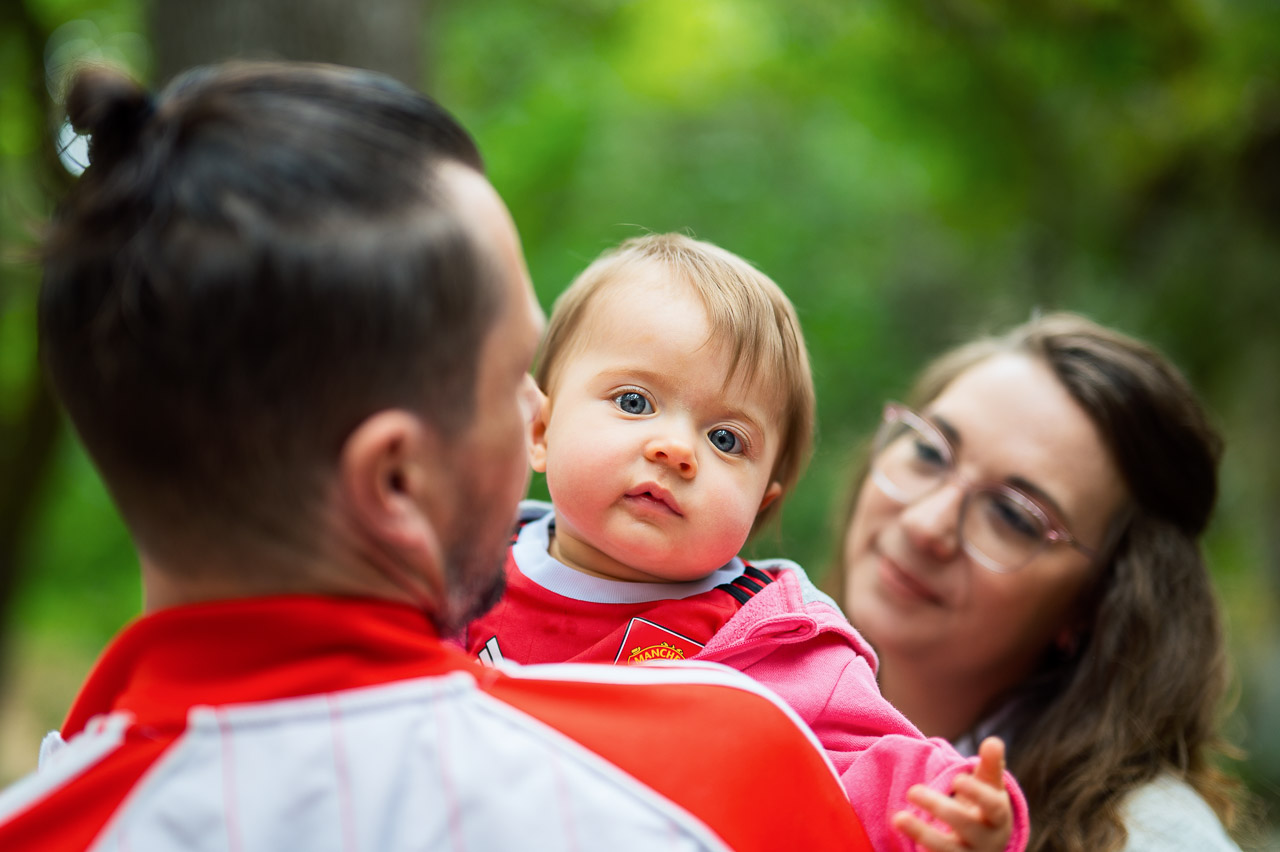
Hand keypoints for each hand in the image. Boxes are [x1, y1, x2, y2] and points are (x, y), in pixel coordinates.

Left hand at [891, 737, 1012, 851]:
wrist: (986, 847)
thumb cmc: (985, 808)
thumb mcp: (991, 788)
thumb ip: (991, 765)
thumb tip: (993, 742)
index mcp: (997, 817)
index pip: (993, 807)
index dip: (977, 794)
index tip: (957, 778)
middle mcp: (985, 840)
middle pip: (966, 827)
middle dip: (941, 809)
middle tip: (913, 791)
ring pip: (947, 850)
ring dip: (923, 834)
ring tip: (897, 818)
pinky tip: (898, 843)